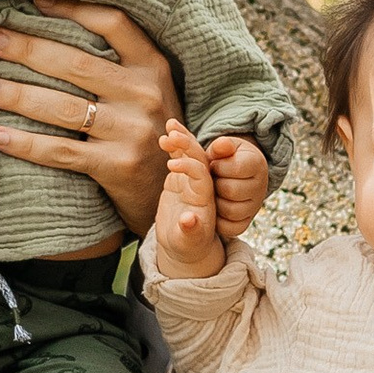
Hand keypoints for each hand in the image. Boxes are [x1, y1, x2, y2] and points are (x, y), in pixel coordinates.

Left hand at [0, 0, 180, 235]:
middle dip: (27, 50)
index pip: (112, 23)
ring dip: (16, 95)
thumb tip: (50, 25)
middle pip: (76, 63)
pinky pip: (61, 151)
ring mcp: (132, 131)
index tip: (33, 1)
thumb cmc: (147, 131)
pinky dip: (25, 143)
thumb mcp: (147, 90)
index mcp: (152, 66)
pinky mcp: (117, 166)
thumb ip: (115, 64)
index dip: (72, 8)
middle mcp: (144, 94)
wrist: (174, 191)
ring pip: (62, 107)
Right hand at [152, 120, 227, 275]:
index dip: (191, 169)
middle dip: (187, 146)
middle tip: (172, 134)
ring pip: (190, 154)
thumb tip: (189, 220)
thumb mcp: (187, 243)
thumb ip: (190, 231)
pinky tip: (168, 128)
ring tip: (171, 125)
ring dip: (182, 139)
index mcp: (205, 200)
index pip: (202, 178)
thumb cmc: (187, 247)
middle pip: (198, 160)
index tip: (172, 165)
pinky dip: (175, 143)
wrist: (186, 244)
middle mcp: (201, 186)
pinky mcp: (181, 177)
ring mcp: (191, 179)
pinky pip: (180, 155)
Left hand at [203, 133, 270, 238]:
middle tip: (213, 180)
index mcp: (257, 164)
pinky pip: (230, 228)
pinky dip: (218, 219)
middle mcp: (261, 187)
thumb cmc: (226, 158)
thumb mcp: (225, 147)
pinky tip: (215, 206)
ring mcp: (254, 207)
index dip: (219, 166)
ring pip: (230, 210)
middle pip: (231, 190)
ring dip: (216, 202)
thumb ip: (222, 145)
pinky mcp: (245, 223)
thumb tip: (221, 146)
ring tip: (214, 192)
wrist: (237, 175)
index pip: (236, 168)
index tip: (215, 165)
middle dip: (216, 184)